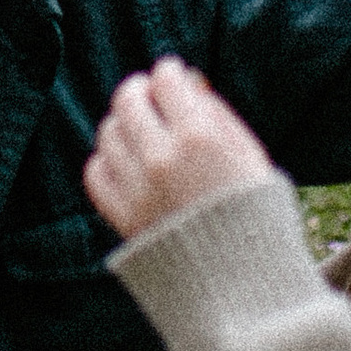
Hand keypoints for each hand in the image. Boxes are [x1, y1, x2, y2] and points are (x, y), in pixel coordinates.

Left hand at [83, 59, 270, 239]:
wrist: (243, 279)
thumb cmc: (255, 212)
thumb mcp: (251, 154)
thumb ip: (218, 114)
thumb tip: (189, 83)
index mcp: (200, 138)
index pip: (165, 80)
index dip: (168, 72)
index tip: (172, 75)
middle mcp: (162, 159)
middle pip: (128, 100)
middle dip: (138, 89)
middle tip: (147, 93)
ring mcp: (138, 188)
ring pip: (108, 133)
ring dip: (121, 123)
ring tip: (138, 129)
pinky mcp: (123, 216)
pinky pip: (96, 174)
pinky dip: (106, 161)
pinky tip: (125, 162)